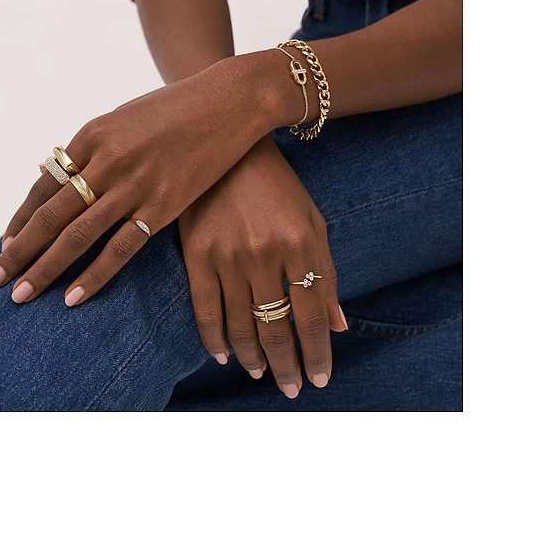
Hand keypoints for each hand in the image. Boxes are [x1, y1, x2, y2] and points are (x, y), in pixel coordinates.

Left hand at [0, 53, 288, 305]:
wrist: (229, 101)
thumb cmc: (176, 109)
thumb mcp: (125, 118)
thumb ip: (92, 148)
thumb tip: (55, 172)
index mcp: (92, 134)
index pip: (45, 186)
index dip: (21, 219)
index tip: (5, 245)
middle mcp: (106, 160)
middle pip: (51, 215)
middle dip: (20, 250)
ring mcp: (134, 184)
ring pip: (78, 235)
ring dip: (46, 268)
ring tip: (21, 295)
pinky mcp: (164, 205)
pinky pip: (120, 249)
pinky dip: (94, 275)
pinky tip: (73, 297)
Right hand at [178, 136, 347, 398]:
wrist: (228, 145)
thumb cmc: (278, 186)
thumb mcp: (312, 221)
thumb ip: (326, 273)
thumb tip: (338, 326)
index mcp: (302, 244)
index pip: (312, 316)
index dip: (318, 354)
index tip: (320, 378)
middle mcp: (266, 254)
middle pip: (277, 328)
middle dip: (288, 365)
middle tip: (291, 388)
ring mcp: (228, 255)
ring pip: (242, 325)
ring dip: (254, 358)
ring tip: (261, 373)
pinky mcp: (196, 254)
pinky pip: (205, 310)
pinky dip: (214, 340)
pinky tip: (225, 356)